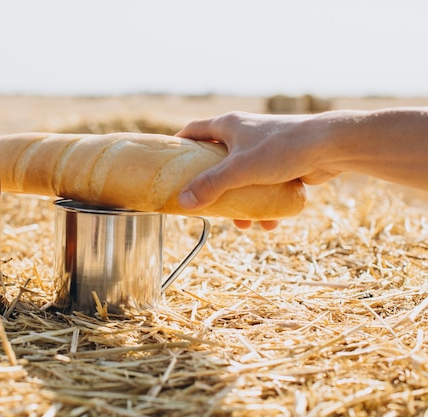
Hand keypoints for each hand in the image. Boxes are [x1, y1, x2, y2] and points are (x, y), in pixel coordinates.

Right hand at [176, 112, 334, 228]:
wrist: (332, 145)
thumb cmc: (283, 148)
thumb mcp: (240, 169)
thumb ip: (211, 185)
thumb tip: (184, 202)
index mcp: (228, 125)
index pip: (193, 130)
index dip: (179, 145)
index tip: (169, 165)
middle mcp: (244, 133)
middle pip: (216, 159)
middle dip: (212, 186)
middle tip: (205, 204)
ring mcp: (263, 148)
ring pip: (242, 177)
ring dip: (240, 202)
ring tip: (242, 225)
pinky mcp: (282, 162)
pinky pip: (264, 186)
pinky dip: (264, 204)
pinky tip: (269, 223)